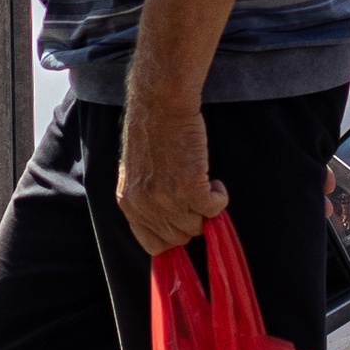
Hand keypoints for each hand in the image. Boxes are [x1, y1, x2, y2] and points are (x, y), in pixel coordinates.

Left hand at [117, 87, 228, 256]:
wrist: (161, 105)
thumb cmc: (151, 131)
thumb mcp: (136, 172)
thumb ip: (145, 198)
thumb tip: (164, 219)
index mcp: (129, 203)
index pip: (153, 244)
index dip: (172, 235)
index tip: (183, 219)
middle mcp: (145, 206)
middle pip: (179, 237)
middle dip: (191, 219)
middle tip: (196, 196)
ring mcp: (168, 199)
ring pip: (197, 226)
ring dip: (206, 207)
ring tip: (204, 182)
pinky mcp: (191, 187)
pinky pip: (214, 209)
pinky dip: (220, 196)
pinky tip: (214, 180)